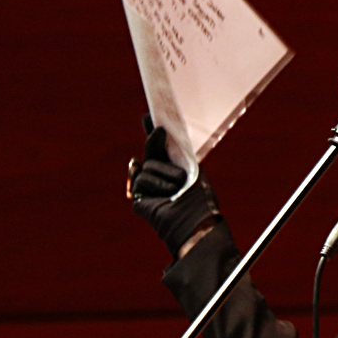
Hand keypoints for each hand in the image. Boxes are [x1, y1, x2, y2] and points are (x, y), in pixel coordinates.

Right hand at [131, 125, 220, 256]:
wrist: (195, 220)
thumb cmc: (199, 198)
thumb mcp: (191, 169)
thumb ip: (175, 152)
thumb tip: (159, 135)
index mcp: (175, 172)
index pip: (162, 150)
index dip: (155, 135)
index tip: (149, 118)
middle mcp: (161, 179)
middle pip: (151, 152)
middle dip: (153, 138)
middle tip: (159, 127)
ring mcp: (148, 189)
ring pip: (148, 165)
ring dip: (166, 173)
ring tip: (179, 186)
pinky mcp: (139, 199)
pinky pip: (141, 178)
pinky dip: (157, 183)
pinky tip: (168, 193)